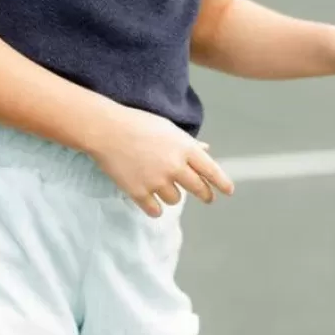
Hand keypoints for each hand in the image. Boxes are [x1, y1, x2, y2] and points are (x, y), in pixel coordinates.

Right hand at [84, 106, 234, 216]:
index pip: (211, 170)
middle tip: (208, 198)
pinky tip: (152, 202)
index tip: (228, 191)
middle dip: (205, 195)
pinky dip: (155, 207)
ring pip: (176, 199)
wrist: (106, 130)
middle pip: (198, 188)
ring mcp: (157, 181)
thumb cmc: (138, 123)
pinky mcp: (139, 192)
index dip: (221, 182)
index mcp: (184, 148)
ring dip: (172, 195)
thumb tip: (206, 150)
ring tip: (163, 185)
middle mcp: (174, 166)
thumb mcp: (167, 128)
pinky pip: (155, 210)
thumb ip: (188, 143)